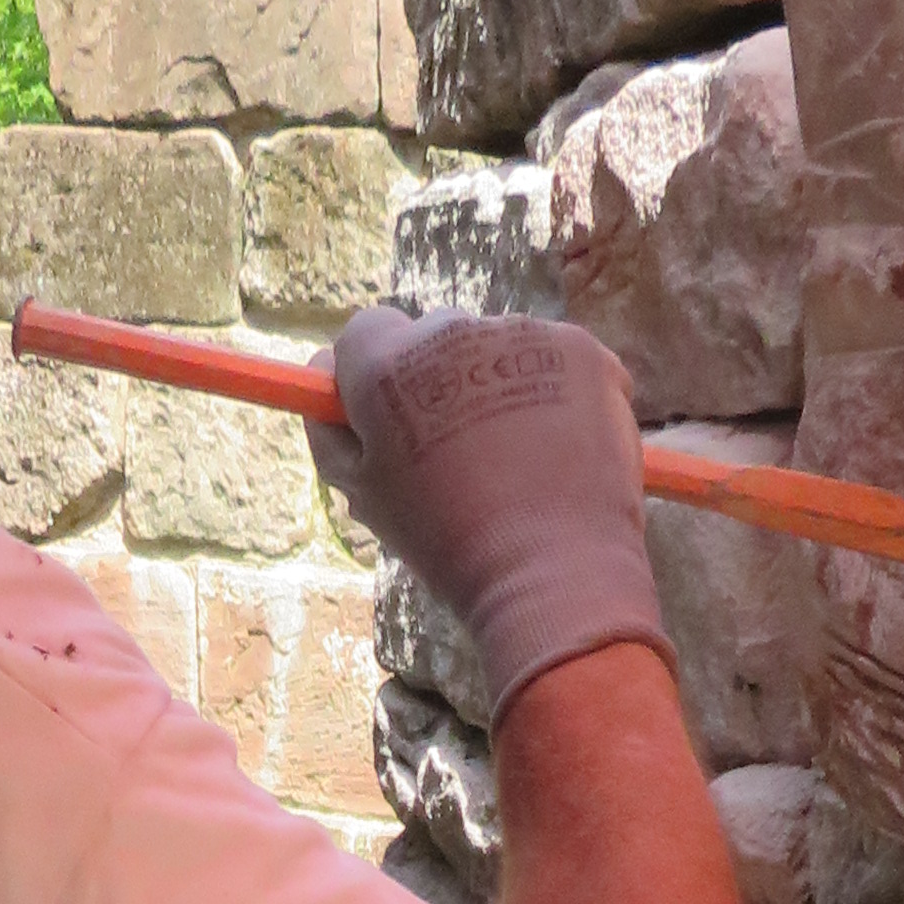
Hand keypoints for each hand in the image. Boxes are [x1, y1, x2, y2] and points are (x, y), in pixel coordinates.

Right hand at [309, 304, 669, 722]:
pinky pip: (557, 360)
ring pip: (499, 348)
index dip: (375, 374)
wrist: (554, 572)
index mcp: (385, 366)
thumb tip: (321, 374)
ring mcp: (522, 334)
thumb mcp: (364, 495)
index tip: (393, 414)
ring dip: (501, 386)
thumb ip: (330, 428)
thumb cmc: (449, 544)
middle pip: (435, 336)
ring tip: (518, 461)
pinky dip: (558, 393)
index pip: (366, 331)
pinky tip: (559, 449)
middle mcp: (450, 332)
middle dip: (441, 379)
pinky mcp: (582, 348)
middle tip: (460, 451)